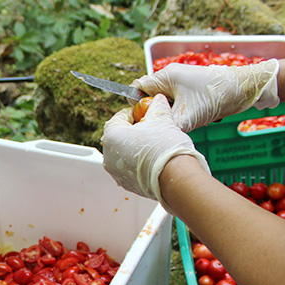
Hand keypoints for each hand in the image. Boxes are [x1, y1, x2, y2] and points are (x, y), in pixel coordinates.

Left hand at [101, 94, 209, 209]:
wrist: (176, 177)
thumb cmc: (165, 147)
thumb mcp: (162, 119)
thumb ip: (157, 107)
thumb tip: (158, 100)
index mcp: (111, 136)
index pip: (119, 118)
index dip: (133, 113)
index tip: (144, 112)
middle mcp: (108, 156)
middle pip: (120, 136)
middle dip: (134, 130)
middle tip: (151, 127)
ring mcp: (116, 172)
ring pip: (124, 153)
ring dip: (137, 146)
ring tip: (155, 143)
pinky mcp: (126, 184)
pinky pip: (130, 168)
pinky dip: (139, 162)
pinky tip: (154, 158)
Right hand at [132, 59, 279, 131]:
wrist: (245, 89)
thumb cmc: (215, 97)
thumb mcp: (187, 117)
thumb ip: (166, 125)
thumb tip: (153, 135)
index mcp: (165, 76)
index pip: (137, 88)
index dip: (136, 105)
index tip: (145, 119)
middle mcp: (171, 76)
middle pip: (151, 97)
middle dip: (158, 112)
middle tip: (167, 123)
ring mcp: (183, 82)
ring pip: (166, 102)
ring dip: (173, 114)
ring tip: (186, 119)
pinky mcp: (192, 89)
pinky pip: (179, 103)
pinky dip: (184, 112)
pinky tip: (196, 116)